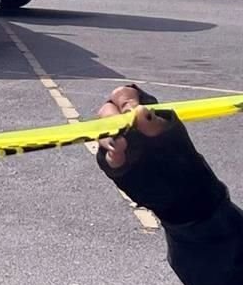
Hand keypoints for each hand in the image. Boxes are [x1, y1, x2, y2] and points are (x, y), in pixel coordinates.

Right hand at [95, 85, 227, 225]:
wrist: (182, 190)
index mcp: (141, 109)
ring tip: (122, 147)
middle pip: (107, 111)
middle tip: (124, 130)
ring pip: (101, 132)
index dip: (125, 100)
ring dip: (108, 138)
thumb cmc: (180, 156)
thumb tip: (139, 113)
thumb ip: (154, 123)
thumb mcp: (171, 136)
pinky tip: (119, 159)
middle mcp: (124, 122)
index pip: (124, 95)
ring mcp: (116, 140)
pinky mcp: (110, 159)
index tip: (132, 111)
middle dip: (111, 118)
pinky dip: (110, 156)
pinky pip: (103, 154)